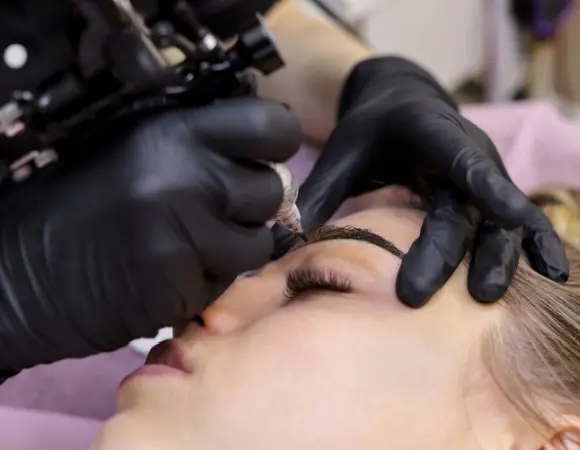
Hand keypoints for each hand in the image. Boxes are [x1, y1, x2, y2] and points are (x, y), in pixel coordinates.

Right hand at [0, 97, 300, 378]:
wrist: (23, 272)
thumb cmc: (79, 206)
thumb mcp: (135, 147)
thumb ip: (199, 142)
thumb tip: (262, 142)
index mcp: (174, 134)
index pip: (270, 126)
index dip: (273, 141)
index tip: (262, 153)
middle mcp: (187, 180)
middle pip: (273, 188)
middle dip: (252, 201)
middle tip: (215, 208)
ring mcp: (188, 237)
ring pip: (259, 242)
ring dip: (234, 246)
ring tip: (188, 243)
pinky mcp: (184, 288)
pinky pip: (228, 282)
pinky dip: (208, 279)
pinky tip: (170, 270)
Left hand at [296, 56, 567, 306]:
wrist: (406, 103)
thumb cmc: (373, 128)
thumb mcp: (344, 150)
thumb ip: (319, 192)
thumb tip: (283, 239)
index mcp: (436, 134)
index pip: (465, 162)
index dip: (488, 188)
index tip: (508, 215)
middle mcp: (472, 156)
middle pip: (468, 211)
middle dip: (448, 254)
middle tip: (414, 295)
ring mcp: (489, 178)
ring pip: (503, 225)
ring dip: (498, 261)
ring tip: (486, 300)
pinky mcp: (493, 197)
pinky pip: (524, 225)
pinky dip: (538, 248)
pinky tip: (554, 278)